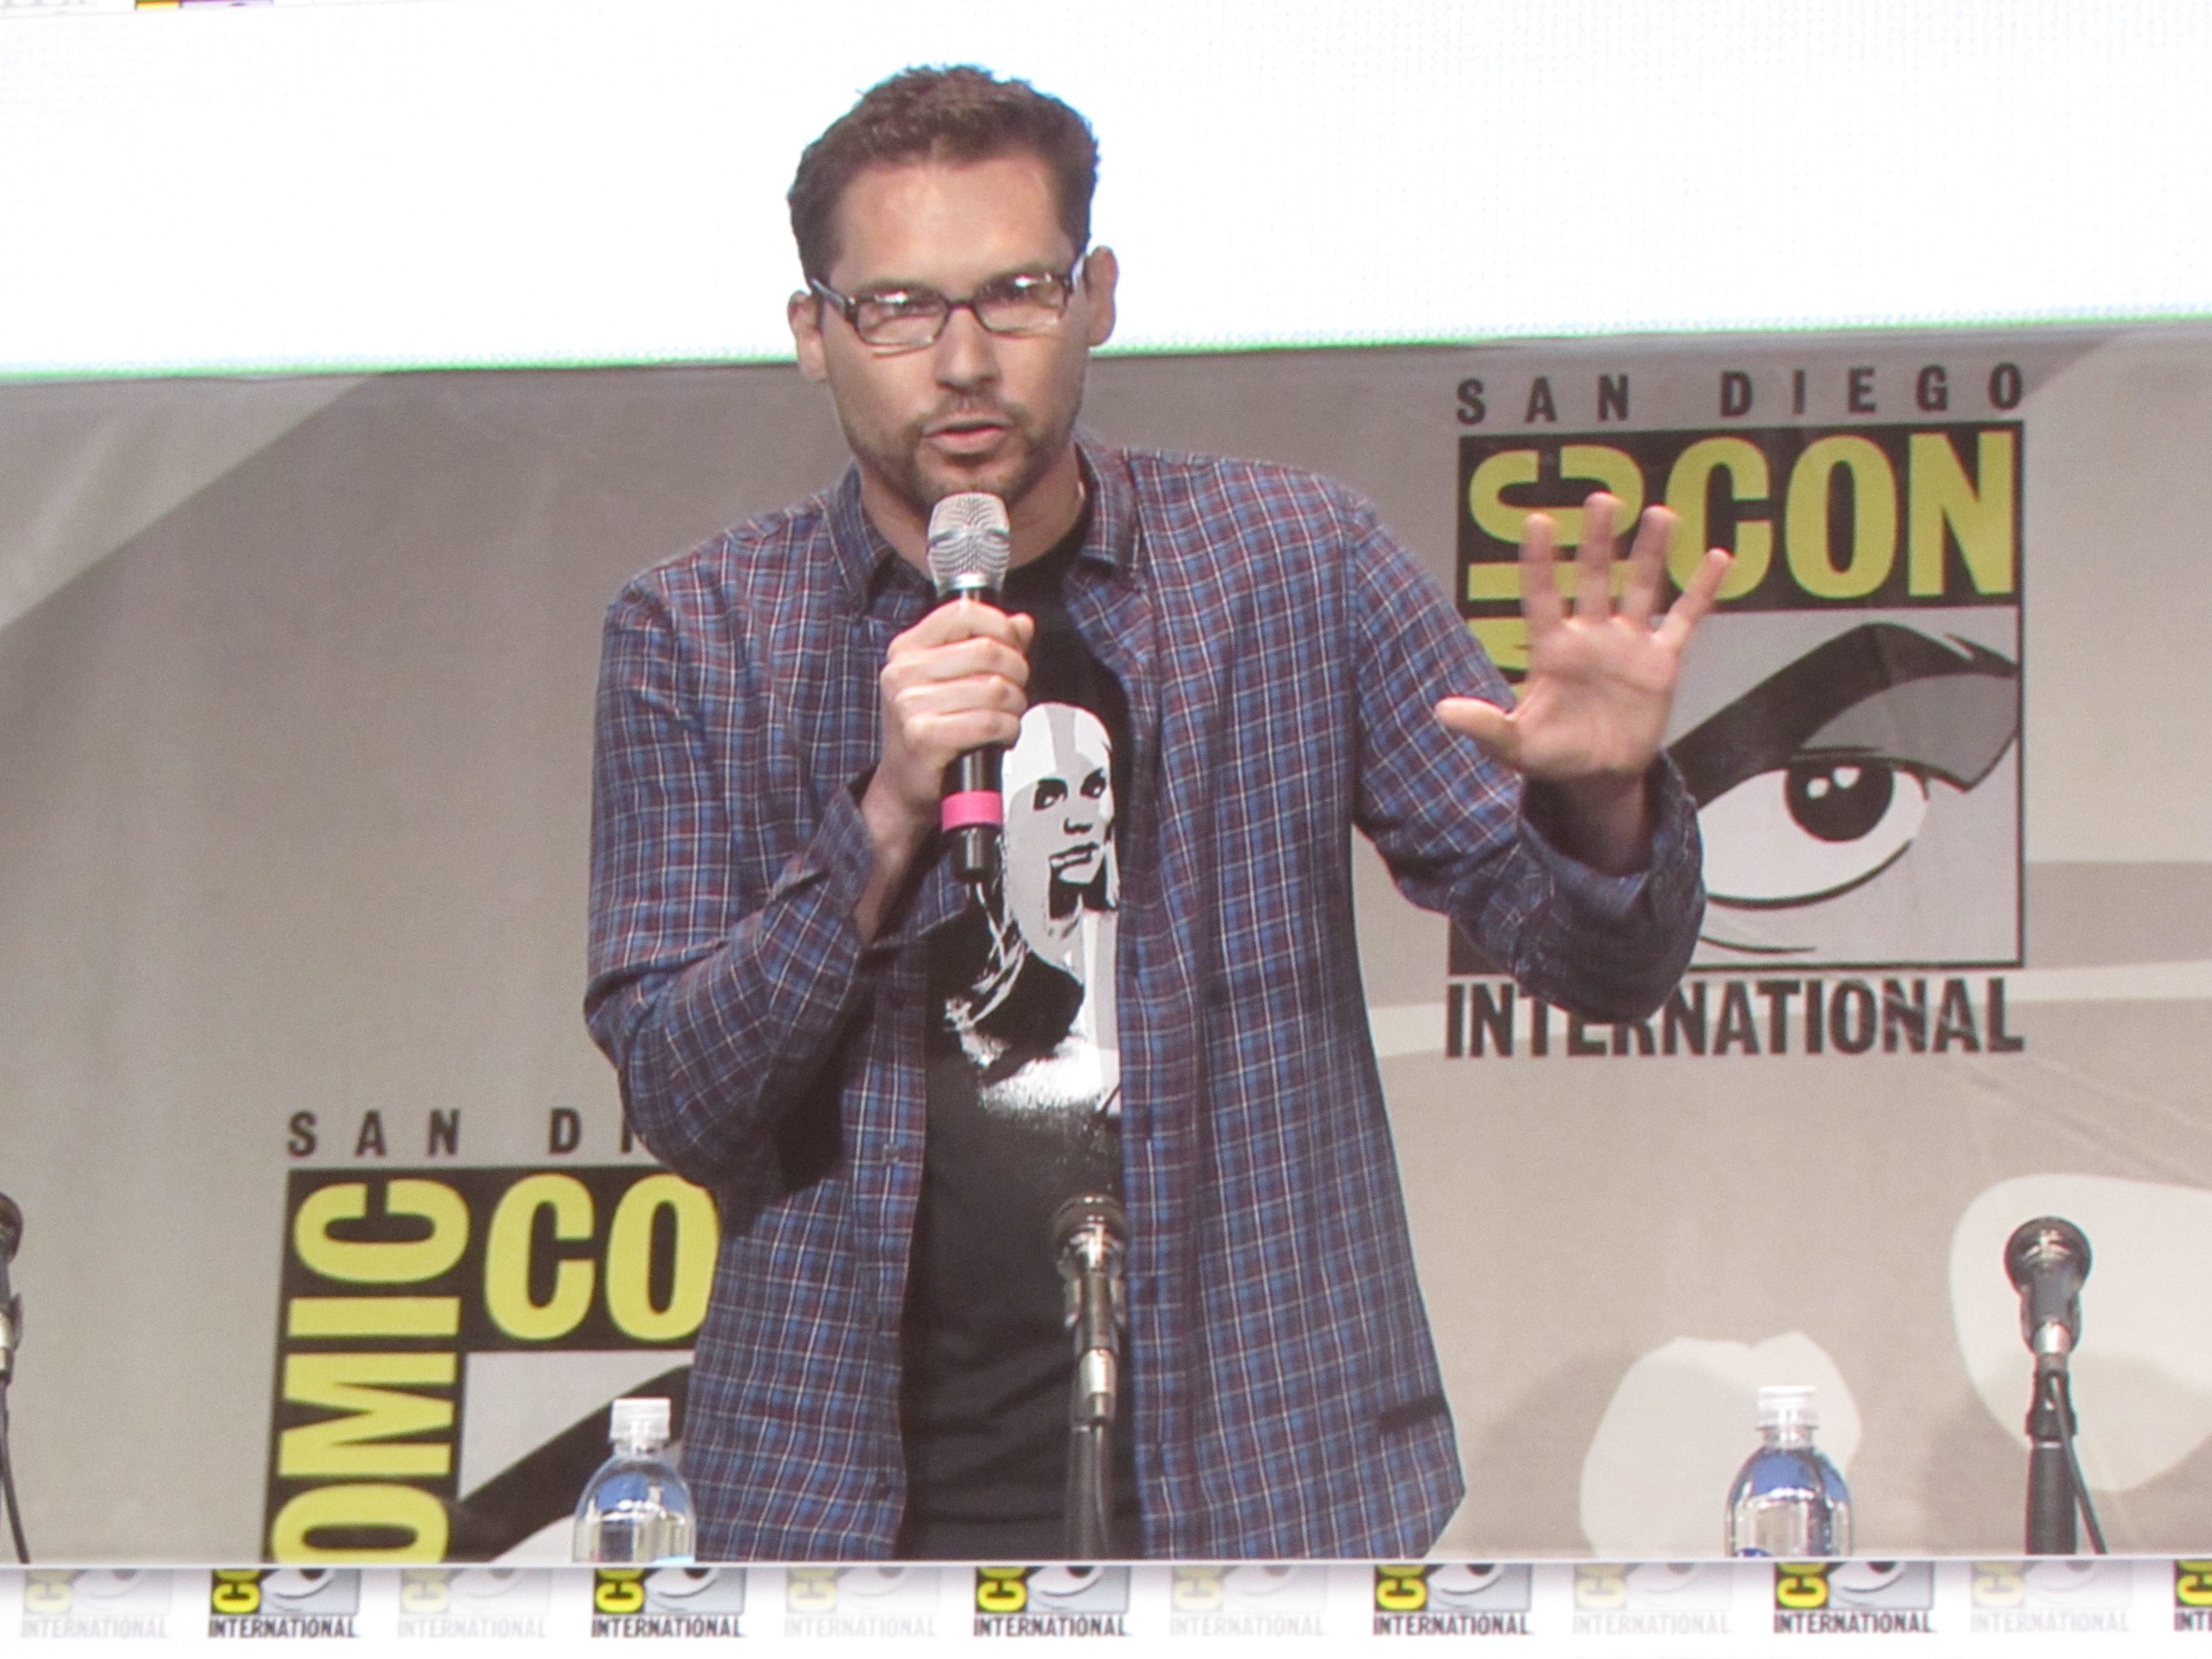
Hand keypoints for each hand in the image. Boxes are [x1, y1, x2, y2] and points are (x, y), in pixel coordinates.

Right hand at [855, 600, 1033, 936]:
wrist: (904, 788)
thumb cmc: (932, 730)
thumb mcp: (952, 680)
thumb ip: (987, 645)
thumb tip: (1023, 624)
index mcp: (907, 648)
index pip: (964, 612)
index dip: (1001, 626)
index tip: (1014, 647)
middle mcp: (902, 671)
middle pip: (987, 650)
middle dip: (1017, 672)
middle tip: (1015, 692)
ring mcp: (909, 704)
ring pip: (994, 688)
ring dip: (1014, 706)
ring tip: (1007, 718)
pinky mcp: (923, 735)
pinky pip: (988, 722)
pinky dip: (1006, 730)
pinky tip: (1000, 737)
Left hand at [1436, 492, 1728, 873]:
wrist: (1598, 777)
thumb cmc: (1552, 756)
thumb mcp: (1515, 746)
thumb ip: (1485, 726)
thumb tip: (1440, 712)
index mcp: (1553, 650)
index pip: (1542, 595)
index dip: (1540, 561)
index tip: (1538, 521)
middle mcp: (1590, 636)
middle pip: (1593, 577)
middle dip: (1597, 540)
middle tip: (1602, 499)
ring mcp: (1628, 644)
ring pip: (1640, 587)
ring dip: (1650, 552)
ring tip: (1661, 514)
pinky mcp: (1662, 662)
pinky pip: (1685, 620)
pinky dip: (1702, 591)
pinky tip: (1718, 557)